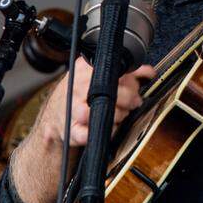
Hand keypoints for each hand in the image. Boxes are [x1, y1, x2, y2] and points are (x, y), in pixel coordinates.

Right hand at [35, 58, 155, 147]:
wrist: (55, 118)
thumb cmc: (79, 95)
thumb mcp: (95, 75)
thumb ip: (124, 72)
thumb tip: (148, 72)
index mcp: (83, 70)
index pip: (112, 70)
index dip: (130, 80)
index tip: (136, 85)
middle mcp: (77, 88)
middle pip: (110, 90)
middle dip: (129, 98)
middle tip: (134, 102)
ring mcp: (72, 110)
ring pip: (101, 111)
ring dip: (118, 114)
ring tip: (121, 114)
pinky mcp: (72, 130)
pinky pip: (92, 133)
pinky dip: (106, 132)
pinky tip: (112, 128)